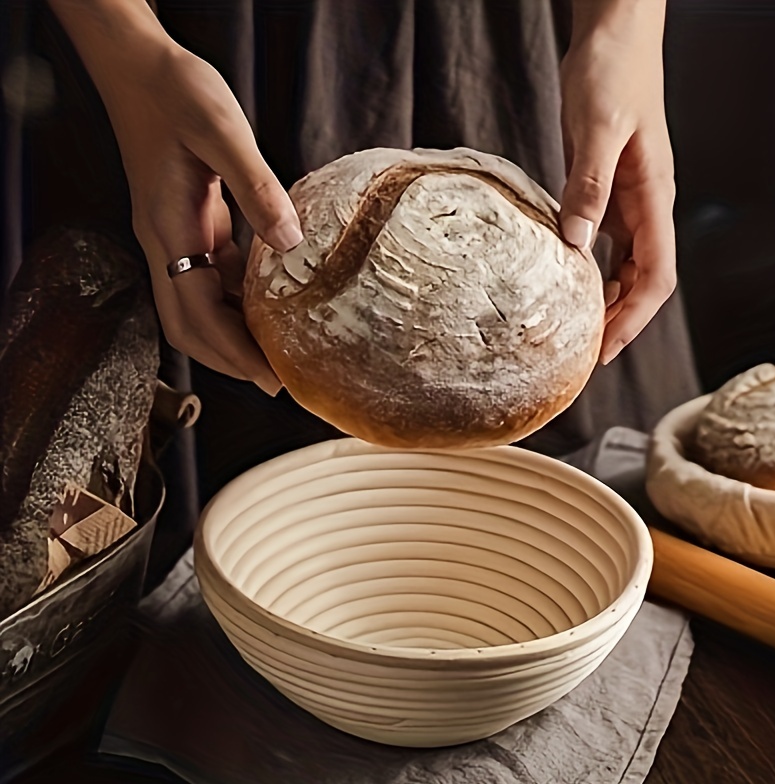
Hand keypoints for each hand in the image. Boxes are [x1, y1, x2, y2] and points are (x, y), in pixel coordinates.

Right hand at [114, 47, 301, 393]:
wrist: (140, 68)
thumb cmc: (176, 92)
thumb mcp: (221, 132)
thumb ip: (255, 188)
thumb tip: (289, 242)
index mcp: (168, 230)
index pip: (198, 313)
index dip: (234, 351)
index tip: (271, 378)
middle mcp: (164, 243)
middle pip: (189, 324)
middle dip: (229, 358)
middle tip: (276, 379)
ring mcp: (173, 237)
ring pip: (197, 305)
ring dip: (233, 333)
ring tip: (276, 350)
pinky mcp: (187, 225)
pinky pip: (209, 277)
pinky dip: (236, 299)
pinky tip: (268, 299)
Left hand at [560, 1, 674, 364]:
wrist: (612, 35)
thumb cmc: (612, 71)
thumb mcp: (597, 128)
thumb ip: (588, 186)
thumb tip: (577, 245)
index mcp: (654, 196)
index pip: (656, 276)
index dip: (634, 318)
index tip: (604, 349)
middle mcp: (644, 205)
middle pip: (641, 281)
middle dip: (617, 319)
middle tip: (581, 352)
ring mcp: (625, 198)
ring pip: (622, 265)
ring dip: (603, 298)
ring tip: (574, 329)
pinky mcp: (603, 188)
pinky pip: (601, 241)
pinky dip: (588, 268)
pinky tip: (565, 281)